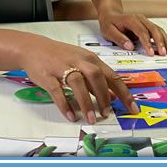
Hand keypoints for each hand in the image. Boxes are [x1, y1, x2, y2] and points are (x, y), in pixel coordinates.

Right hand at [20, 36, 138, 122]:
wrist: (34, 48)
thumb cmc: (61, 57)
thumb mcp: (82, 62)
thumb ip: (97, 78)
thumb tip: (113, 96)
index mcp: (91, 59)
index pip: (112, 76)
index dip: (123, 92)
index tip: (132, 107)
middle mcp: (79, 61)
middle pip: (97, 77)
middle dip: (105, 96)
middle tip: (108, 113)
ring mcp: (63, 67)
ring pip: (78, 83)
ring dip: (87, 102)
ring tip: (92, 118)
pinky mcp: (48, 76)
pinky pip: (58, 91)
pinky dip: (65, 104)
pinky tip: (71, 115)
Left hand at [98, 10, 166, 56]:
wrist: (111, 14)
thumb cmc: (109, 23)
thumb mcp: (108, 31)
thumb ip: (119, 38)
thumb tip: (130, 46)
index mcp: (131, 20)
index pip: (141, 32)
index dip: (147, 43)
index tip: (150, 53)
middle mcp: (140, 19)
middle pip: (153, 29)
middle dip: (160, 42)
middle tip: (163, 53)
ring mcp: (145, 21)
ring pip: (158, 29)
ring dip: (165, 40)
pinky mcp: (147, 25)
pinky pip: (158, 31)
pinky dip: (164, 38)